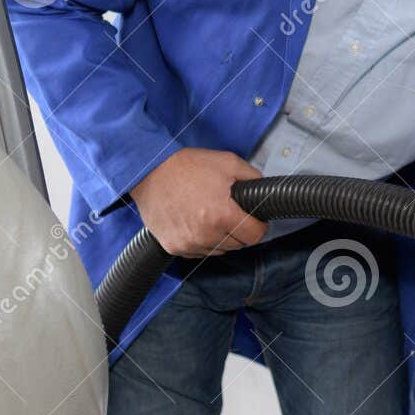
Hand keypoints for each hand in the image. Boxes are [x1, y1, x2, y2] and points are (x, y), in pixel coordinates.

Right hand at [128, 147, 267, 256]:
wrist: (149, 171)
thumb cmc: (187, 166)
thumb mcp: (228, 162)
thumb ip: (253, 178)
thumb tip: (266, 192)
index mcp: (222, 215)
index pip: (255, 236)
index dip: (259, 226)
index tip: (255, 219)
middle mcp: (206, 234)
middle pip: (239, 245)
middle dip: (240, 230)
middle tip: (230, 212)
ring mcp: (189, 243)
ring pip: (219, 250)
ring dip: (221, 237)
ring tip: (210, 215)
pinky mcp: (174, 247)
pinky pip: (199, 252)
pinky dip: (203, 242)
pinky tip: (196, 222)